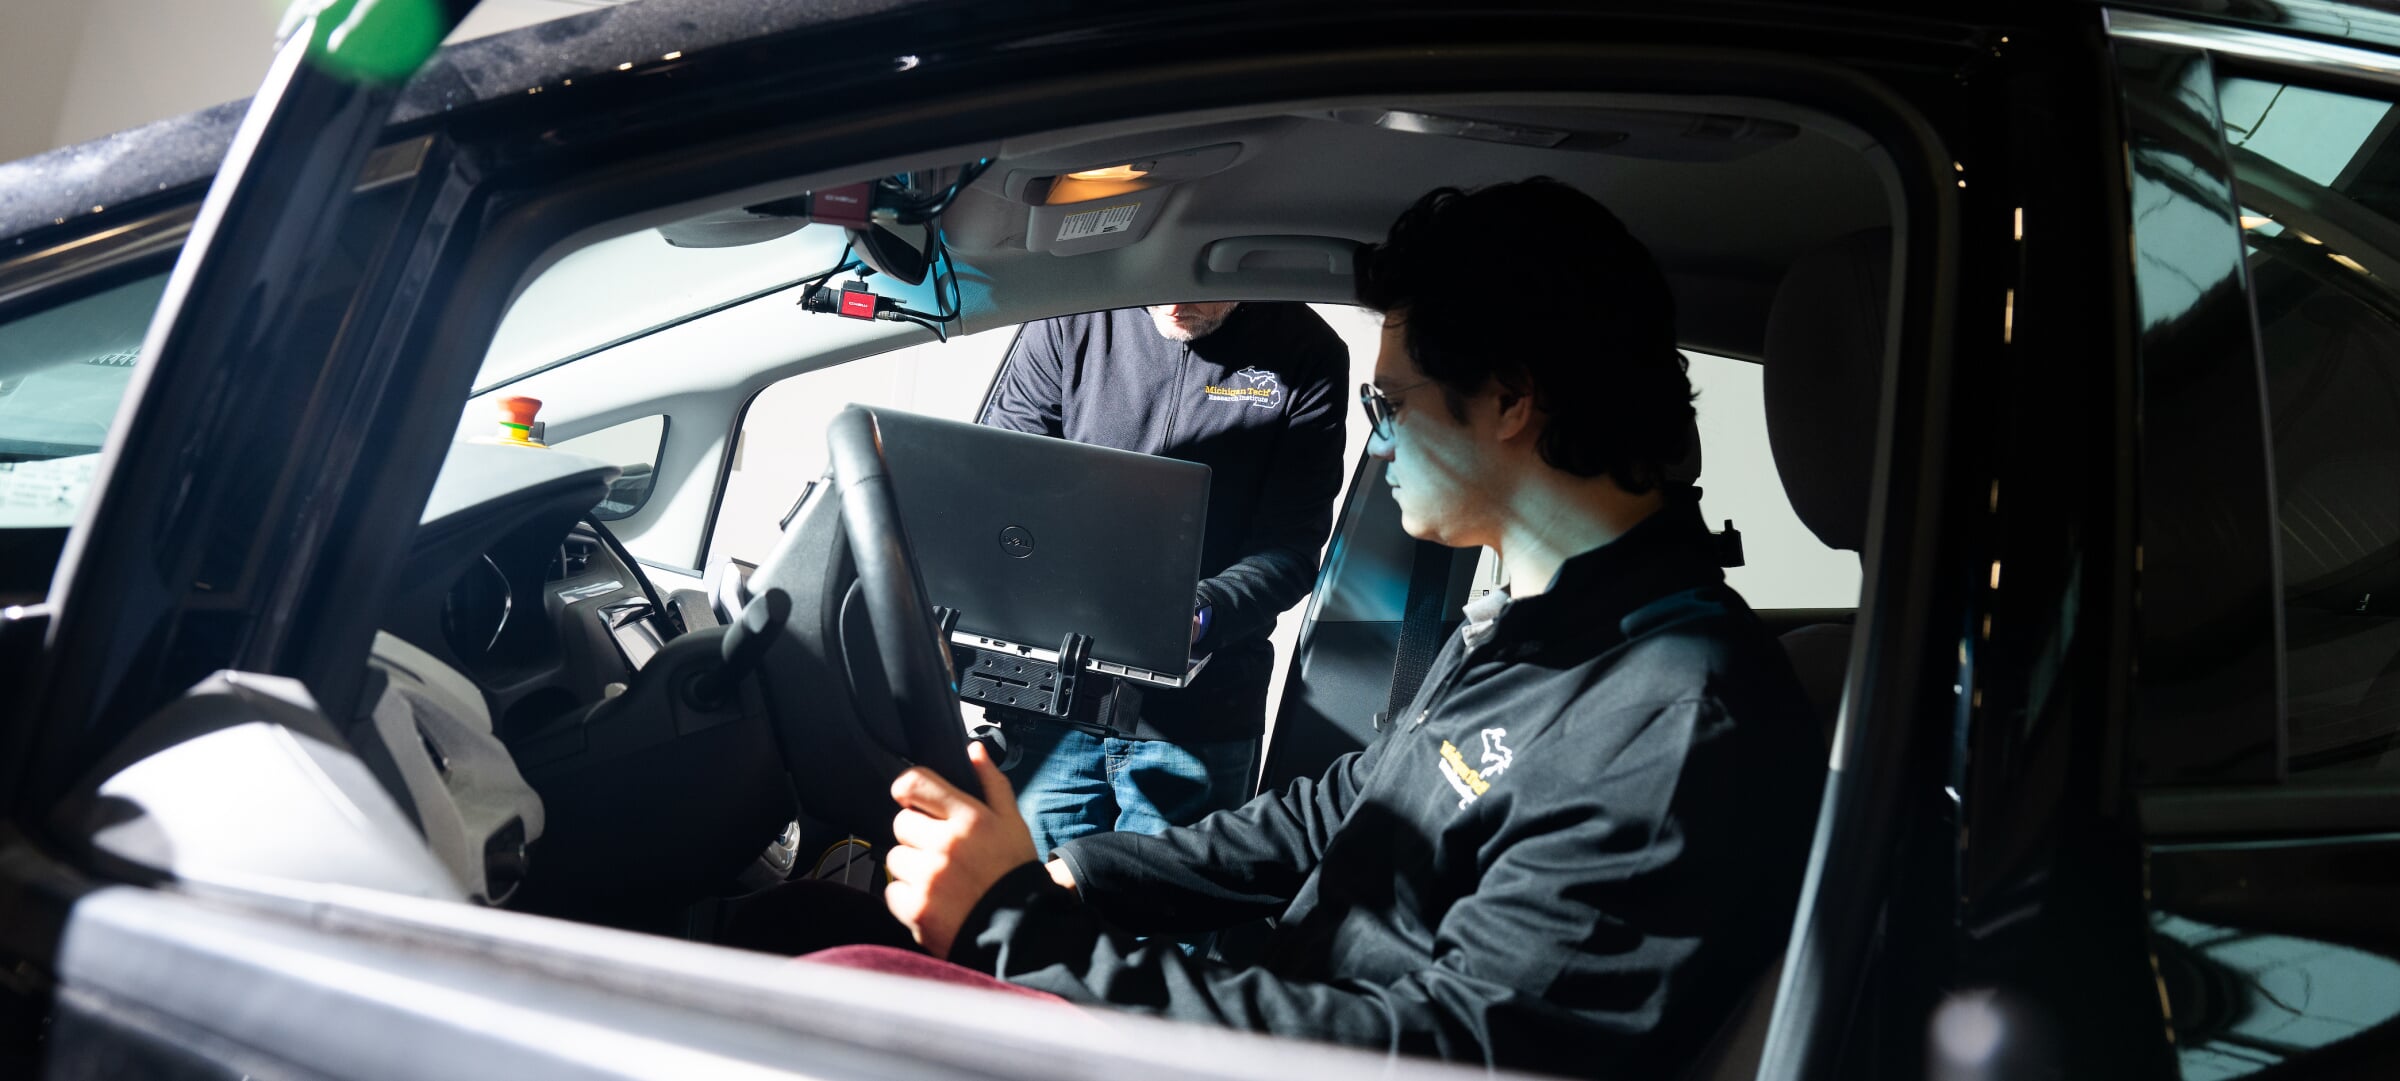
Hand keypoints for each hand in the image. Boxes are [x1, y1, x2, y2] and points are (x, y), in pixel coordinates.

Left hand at [885, 742, 1038, 958]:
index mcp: (969, 818)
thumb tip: (974, 750)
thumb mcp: (1012, 822)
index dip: (908, 789)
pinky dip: (907, 897)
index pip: (915, 783)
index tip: (911, 799)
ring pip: (895, 858)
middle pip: (901, 823)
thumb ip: (991, 783)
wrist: (1020, 930)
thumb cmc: (1014, 872)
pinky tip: (933, 900)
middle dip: (916, 835)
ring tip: (939, 879)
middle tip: (938, 851)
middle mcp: (945, 845)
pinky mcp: (916, 909)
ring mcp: (928, 878)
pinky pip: (892, 891)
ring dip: (911, 867)